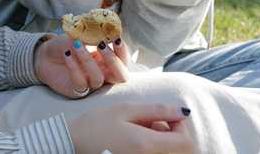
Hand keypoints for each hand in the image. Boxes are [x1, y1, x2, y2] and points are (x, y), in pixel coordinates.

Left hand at [34, 33, 129, 98]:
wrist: (46, 56)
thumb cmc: (67, 45)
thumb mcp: (81, 35)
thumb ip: (95, 34)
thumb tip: (107, 28)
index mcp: (108, 60)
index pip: (124, 60)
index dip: (123, 51)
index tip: (116, 38)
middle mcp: (103, 74)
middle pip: (121, 76)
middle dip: (113, 60)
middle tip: (101, 44)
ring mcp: (91, 84)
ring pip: (98, 78)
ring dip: (88, 60)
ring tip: (76, 44)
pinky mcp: (77, 90)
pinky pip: (80, 83)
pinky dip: (74, 68)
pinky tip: (67, 55)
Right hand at [69, 103, 192, 153]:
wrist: (72, 144)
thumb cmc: (95, 125)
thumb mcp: (125, 110)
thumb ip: (156, 110)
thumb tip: (183, 112)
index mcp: (147, 146)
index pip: (187, 143)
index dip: (181, 126)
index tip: (164, 116)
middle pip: (182, 152)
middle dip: (173, 135)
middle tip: (152, 123)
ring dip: (163, 142)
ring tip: (142, 131)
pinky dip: (153, 149)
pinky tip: (138, 142)